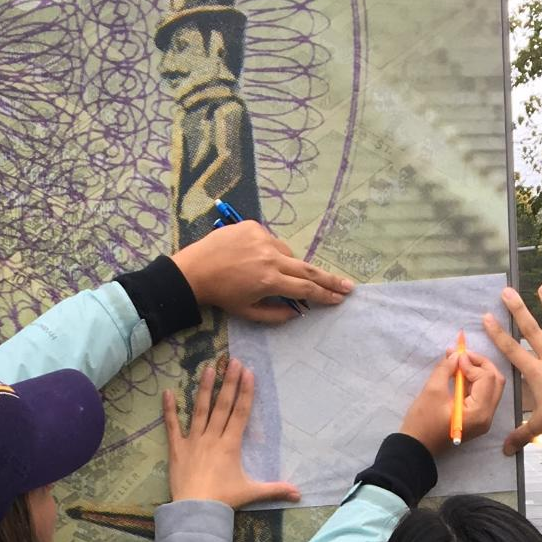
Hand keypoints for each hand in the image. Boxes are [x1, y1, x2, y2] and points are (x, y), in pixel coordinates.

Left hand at [164, 357, 301, 508]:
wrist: (196, 510)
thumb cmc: (224, 500)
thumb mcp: (252, 492)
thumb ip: (275, 489)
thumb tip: (299, 494)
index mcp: (231, 444)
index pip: (240, 412)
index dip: (245, 391)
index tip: (248, 372)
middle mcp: (213, 437)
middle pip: (222, 405)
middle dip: (228, 382)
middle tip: (232, 361)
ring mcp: (194, 440)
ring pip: (200, 410)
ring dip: (204, 388)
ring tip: (208, 368)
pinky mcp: (177, 448)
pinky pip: (172, 426)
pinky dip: (169, 409)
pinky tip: (168, 392)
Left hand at [173, 221, 353, 322]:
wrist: (193, 270)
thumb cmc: (221, 295)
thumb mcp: (247, 312)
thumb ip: (275, 314)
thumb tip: (297, 313)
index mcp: (269, 281)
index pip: (306, 289)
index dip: (325, 295)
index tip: (340, 298)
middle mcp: (270, 257)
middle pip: (308, 268)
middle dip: (329, 280)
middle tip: (347, 286)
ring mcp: (262, 239)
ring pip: (289, 254)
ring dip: (291, 266)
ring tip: (276, 274)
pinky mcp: (253, 226)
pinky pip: (272, 241)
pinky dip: (272, 252)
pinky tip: (257, 259)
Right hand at [398, 344, 505, 455]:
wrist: (416, 448)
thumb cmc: (422, 422)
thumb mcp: (432, 391)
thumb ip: (447, 369)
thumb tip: (457, 355)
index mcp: (479, 412)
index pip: (486, 378)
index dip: (472, 363)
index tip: (455, 355)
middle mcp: (487, 417)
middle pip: (495, 381)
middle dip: (480, 364)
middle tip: (462, 355)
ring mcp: (483, 419)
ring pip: (491, 387)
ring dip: (477, 372)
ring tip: (458, 362)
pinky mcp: (477, 419)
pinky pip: (482, 395)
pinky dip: (474, 382)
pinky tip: (460, 374)